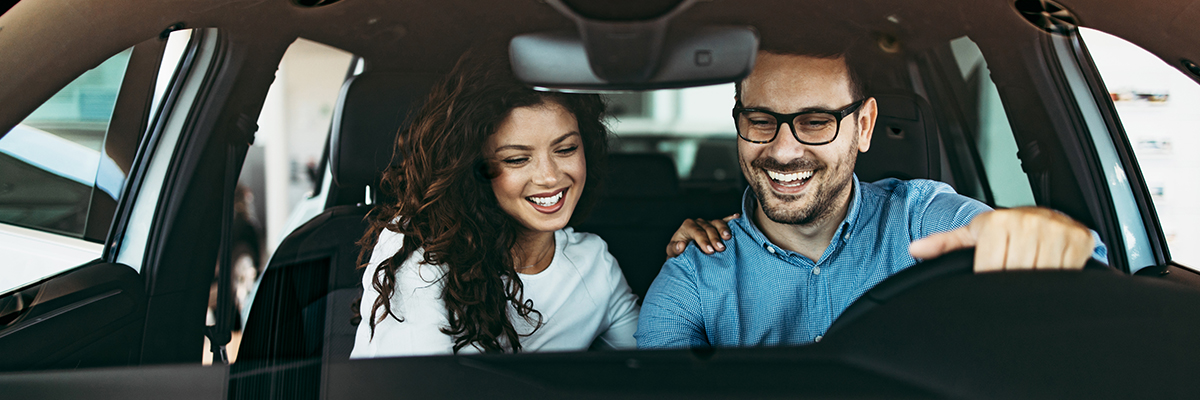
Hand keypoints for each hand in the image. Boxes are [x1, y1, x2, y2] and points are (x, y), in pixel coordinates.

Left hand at [666, 214, 738, 256]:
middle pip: (708, 227)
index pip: (696, 231)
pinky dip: (731, 219)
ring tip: (728, 238)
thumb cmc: (678, 253)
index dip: (703, 240)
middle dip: (714, 238)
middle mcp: (699, 222)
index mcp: (687, 226)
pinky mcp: (716, 226)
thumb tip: (681, 245)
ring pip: (717, 223)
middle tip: (720, 249)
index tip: (709, 251)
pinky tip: (737, 217)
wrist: (684, 253)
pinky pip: (724, 221)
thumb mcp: (672, 253)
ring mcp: (709, 223)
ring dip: (723, 230)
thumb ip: (674, 249)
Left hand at [908, 207, 1093, 271]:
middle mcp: (1028, 222)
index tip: (990, 279)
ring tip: (1028, 277)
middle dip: (1011, 283)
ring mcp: (1056, 230)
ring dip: (1035, 284)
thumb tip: (916, 249)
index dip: (988, 280)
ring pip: (1041, 276)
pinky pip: (1067, 272)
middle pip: (1015, 275)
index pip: (989, 269)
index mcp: (997, 222)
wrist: (1043, 216)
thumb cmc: (1003, 230)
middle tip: (1010, 279)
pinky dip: (1058, 280)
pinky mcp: (1080, 240)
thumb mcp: (973, 234)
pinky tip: (1048, 275)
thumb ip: (944, 244)